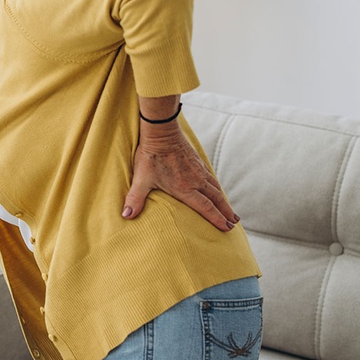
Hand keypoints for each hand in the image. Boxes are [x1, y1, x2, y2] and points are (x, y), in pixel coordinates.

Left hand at [123, 105, 238, 231]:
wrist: (161, 131)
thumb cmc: (150, 156)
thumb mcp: (141, 179)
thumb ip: (135, 198)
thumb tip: (126, 215)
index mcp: (184, 188)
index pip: (205, 207)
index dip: (216, 219)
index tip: (226, 228)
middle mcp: (195, 180)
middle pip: (216, 199)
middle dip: (225, 212)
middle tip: (234, 223)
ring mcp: (198, 170)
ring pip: (215, 188)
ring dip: (224, 200)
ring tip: (231, 211)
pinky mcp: (197, 161)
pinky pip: (211, 177)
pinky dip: (217, 187)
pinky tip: (217, 189)